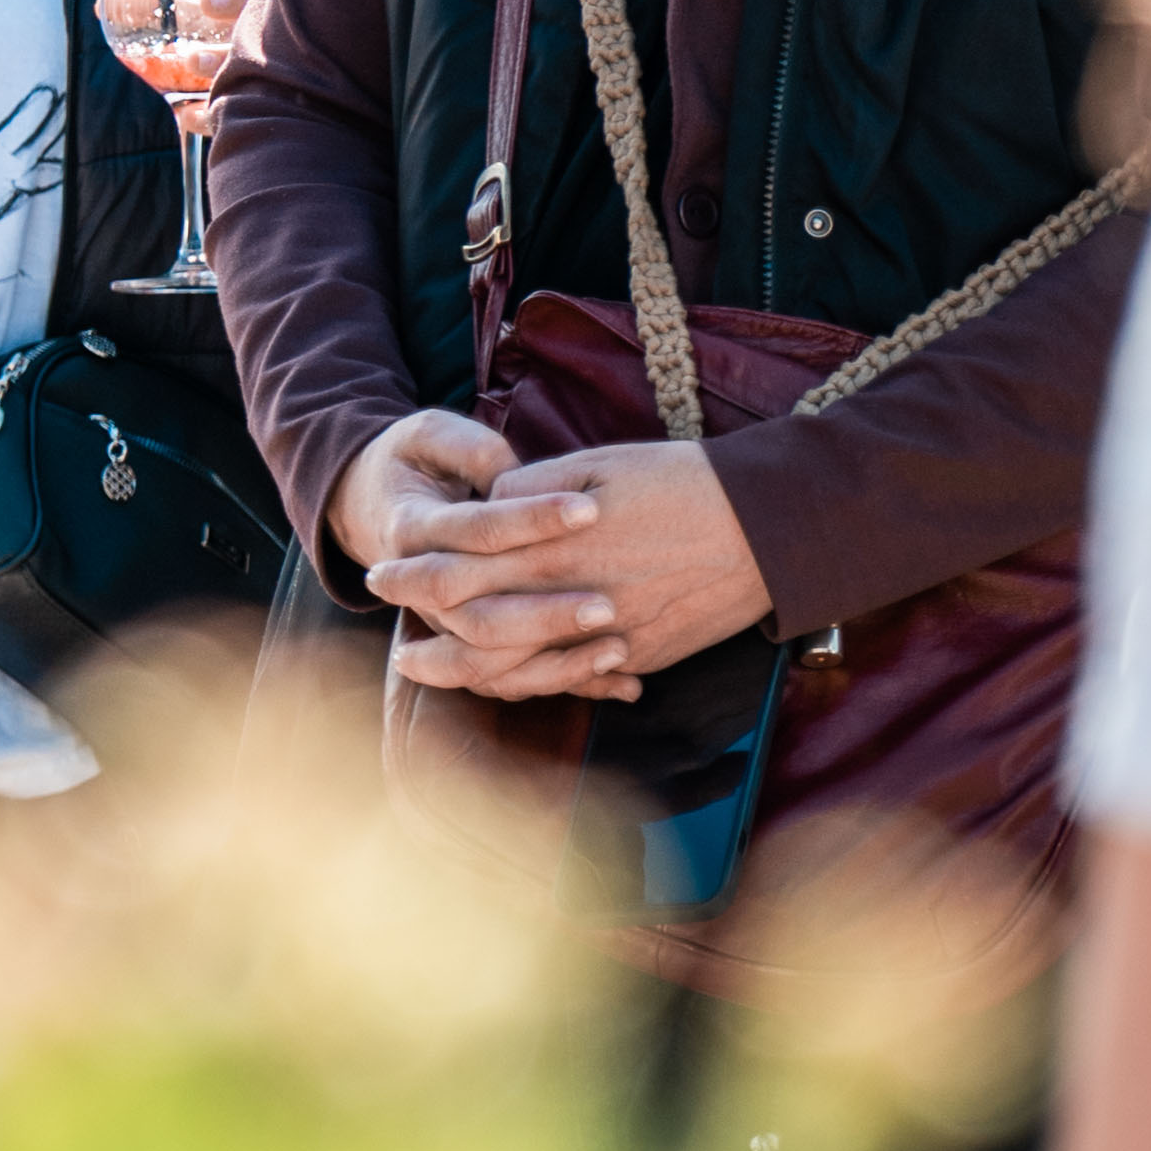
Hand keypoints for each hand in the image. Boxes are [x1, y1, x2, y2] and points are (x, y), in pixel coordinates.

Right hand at [338, 411, 608, 697]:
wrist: (371, 504)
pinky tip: (624, 681)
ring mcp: (442, 625)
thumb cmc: (415, 461)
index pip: (473, 532)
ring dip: (556, 662)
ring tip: (619, 645)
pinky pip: (513, 682)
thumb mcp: (430, 434)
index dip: (529, 520)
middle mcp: (422, 589)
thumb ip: (470, 449)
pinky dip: (568, 683)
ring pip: (490, 665)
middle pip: (476, 618)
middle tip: (606, 603)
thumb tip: (512, 476)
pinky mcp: (467, 645)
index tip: (591, 510)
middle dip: (543, 613)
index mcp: (411, 528)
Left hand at [343, 413, 768, 699]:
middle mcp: (571, 599)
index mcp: (549, 546)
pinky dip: (538, 685)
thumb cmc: (680, 481)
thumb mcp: (595, 465)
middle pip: (474, 636)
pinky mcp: (643, 656)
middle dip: (426, 643)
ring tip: (437, 673)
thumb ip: (528, 491)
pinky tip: (511, 681)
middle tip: (397, 644)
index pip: (454, 572)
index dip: (411, 578)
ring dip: (470, 677)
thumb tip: (484, 504)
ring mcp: (609, 636)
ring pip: (520, 674)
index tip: (381, 578)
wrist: (769, 525)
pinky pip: (576, 683)